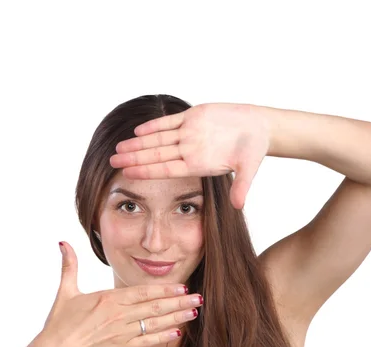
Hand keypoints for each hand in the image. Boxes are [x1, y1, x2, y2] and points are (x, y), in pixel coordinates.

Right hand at [37, 241, 203, 346]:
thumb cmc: (60, 322)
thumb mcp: (65, 291)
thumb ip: (69, 265)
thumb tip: (62, 242)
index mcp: (108, 299)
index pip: (143, 292)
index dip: (164, 289)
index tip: (181, 286)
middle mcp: (118, 315)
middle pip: (154, 307)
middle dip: (179, 302)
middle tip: (199, 297)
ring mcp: (121, 333)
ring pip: (155, 324)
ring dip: (176, 317)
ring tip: (194, 312)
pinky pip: (146, 342)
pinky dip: (162, 337)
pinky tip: (177, 333)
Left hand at [109, 103, 270, 208]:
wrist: (259, 128)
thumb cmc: (254, 149)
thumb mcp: (248, 168)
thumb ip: (242, 186)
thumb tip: (239, 206)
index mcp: (198, 164)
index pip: (166, 169)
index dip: (146, 170)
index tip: (128, 174)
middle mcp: (189, 150)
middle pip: (155, 155)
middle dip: (133, 158)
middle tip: (112, 162)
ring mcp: (190, 133)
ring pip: (157, 139)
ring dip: (137, 143)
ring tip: (118, 148)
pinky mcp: (193, 117)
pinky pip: (169, 122)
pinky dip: (154, 125)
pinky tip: (137, 131)